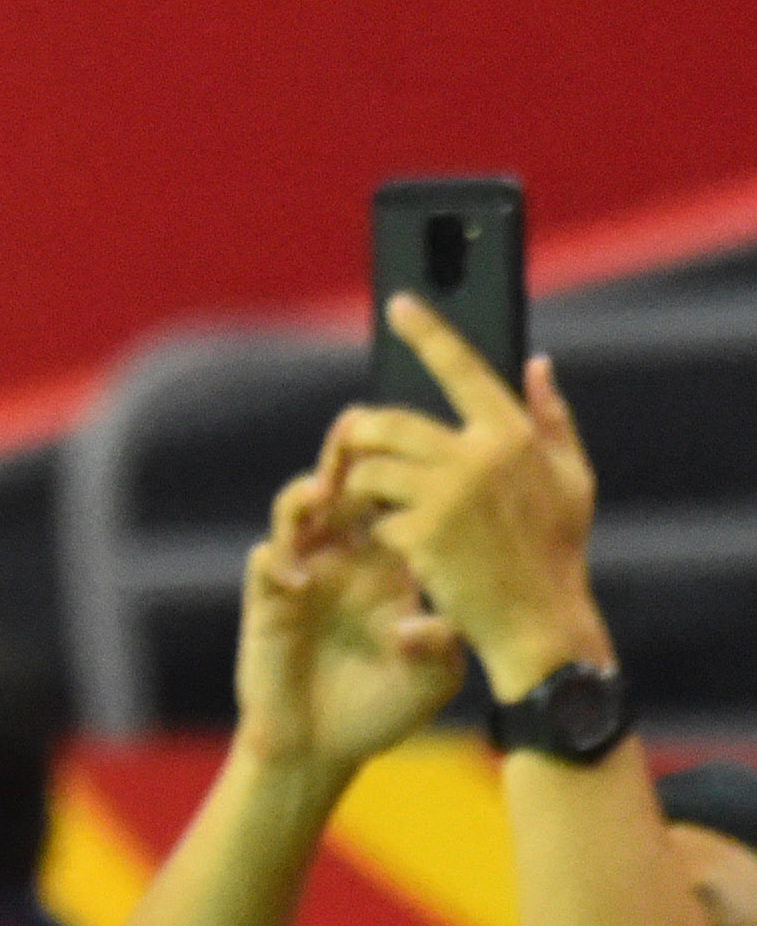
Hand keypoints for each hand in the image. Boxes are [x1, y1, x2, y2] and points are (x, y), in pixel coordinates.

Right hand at [232, 450, 463, 789]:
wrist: (323, 748)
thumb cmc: (384, 707)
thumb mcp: (435, 678)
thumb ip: (439, 650)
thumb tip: (428, 623)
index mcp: (390, 563)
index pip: (399, 499)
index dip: (408, 467)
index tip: (430, 439)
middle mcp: (343, 557)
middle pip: (345, 486)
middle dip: (351, 454)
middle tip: (362, 425)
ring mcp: (301, 574)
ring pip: (296, 513)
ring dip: (304, 496)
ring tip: (320, 488)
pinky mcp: (267, 602)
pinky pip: (266, 568)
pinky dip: (276, 560)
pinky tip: (290, 570)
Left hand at [333, 296, 606, 694]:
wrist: (538, 621)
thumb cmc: (555, 550)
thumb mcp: (570, 480)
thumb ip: (552, 419)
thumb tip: (538, 363)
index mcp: (514, 434)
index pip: (462, 368)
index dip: (427, 333)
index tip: (397, 303)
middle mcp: (478, 455)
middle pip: (387, 423)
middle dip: (361, 437)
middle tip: (356, 451)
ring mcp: (446, 495)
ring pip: (371, 468)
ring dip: (365, 488)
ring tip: (382, 507)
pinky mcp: (420, 533)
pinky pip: (374, 516)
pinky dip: (379, 529)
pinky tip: (402, 547)